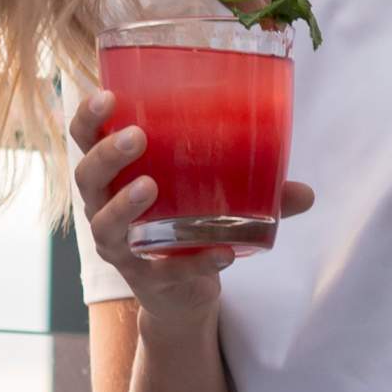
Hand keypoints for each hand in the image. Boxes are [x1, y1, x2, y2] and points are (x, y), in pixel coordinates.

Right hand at [71, 80, 315, 309]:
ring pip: (106, 226)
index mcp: (115, 177)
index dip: (88, 118)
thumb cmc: (185, 226)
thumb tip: (306, 192)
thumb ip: (257, 190)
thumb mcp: (213, 198)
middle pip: (87, 178)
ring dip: (125, 205)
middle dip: (108, 156)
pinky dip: (195, 262)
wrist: (181, 295)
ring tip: (150, 187)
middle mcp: (105, 210)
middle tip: (137, 138)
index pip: (85, 140)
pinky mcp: (148, 280)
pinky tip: (222, 253)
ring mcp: (122, 248)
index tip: (106, 96)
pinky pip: (164, 271)